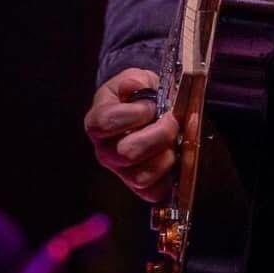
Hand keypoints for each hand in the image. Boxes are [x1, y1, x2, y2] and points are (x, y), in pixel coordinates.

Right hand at [84, 68, 178, 202]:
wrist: (144, 110)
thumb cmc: (138, 96)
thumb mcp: (136, 80)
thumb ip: (134, 81)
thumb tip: (132, 86)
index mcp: (98, 122)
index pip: (107, 122)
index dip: (135, 113)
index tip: (151, 104)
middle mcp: (105, 152)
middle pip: (128, 153)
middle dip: (159, 133)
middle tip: (172, 119)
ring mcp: (121, 172)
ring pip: (142, 176)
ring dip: (167, 154)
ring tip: (175, 138)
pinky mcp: (140, 187)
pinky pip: (154, 192)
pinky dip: (170, 175)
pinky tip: (176, 155)